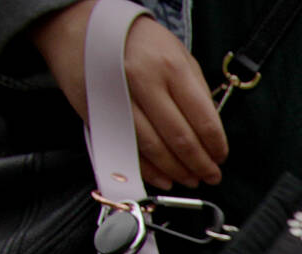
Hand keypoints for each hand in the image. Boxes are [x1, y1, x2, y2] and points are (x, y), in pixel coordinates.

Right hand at [28, 0, 227, 190]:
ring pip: (153, 148)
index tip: (221, 157)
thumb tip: (211, 130)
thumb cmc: (138, 41)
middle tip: (211, 176)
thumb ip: (196, 90)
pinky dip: (148, 170)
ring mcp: (118, 100)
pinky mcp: (98, 114)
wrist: (80, 26)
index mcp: (170, 67)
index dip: (216, 145)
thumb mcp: (178, 54)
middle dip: (200, 164)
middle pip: (180, 138)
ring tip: (191, 179)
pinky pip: (127, 149)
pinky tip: (163, 178)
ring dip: (176, 171)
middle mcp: (144, 83)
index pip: (203, 119)